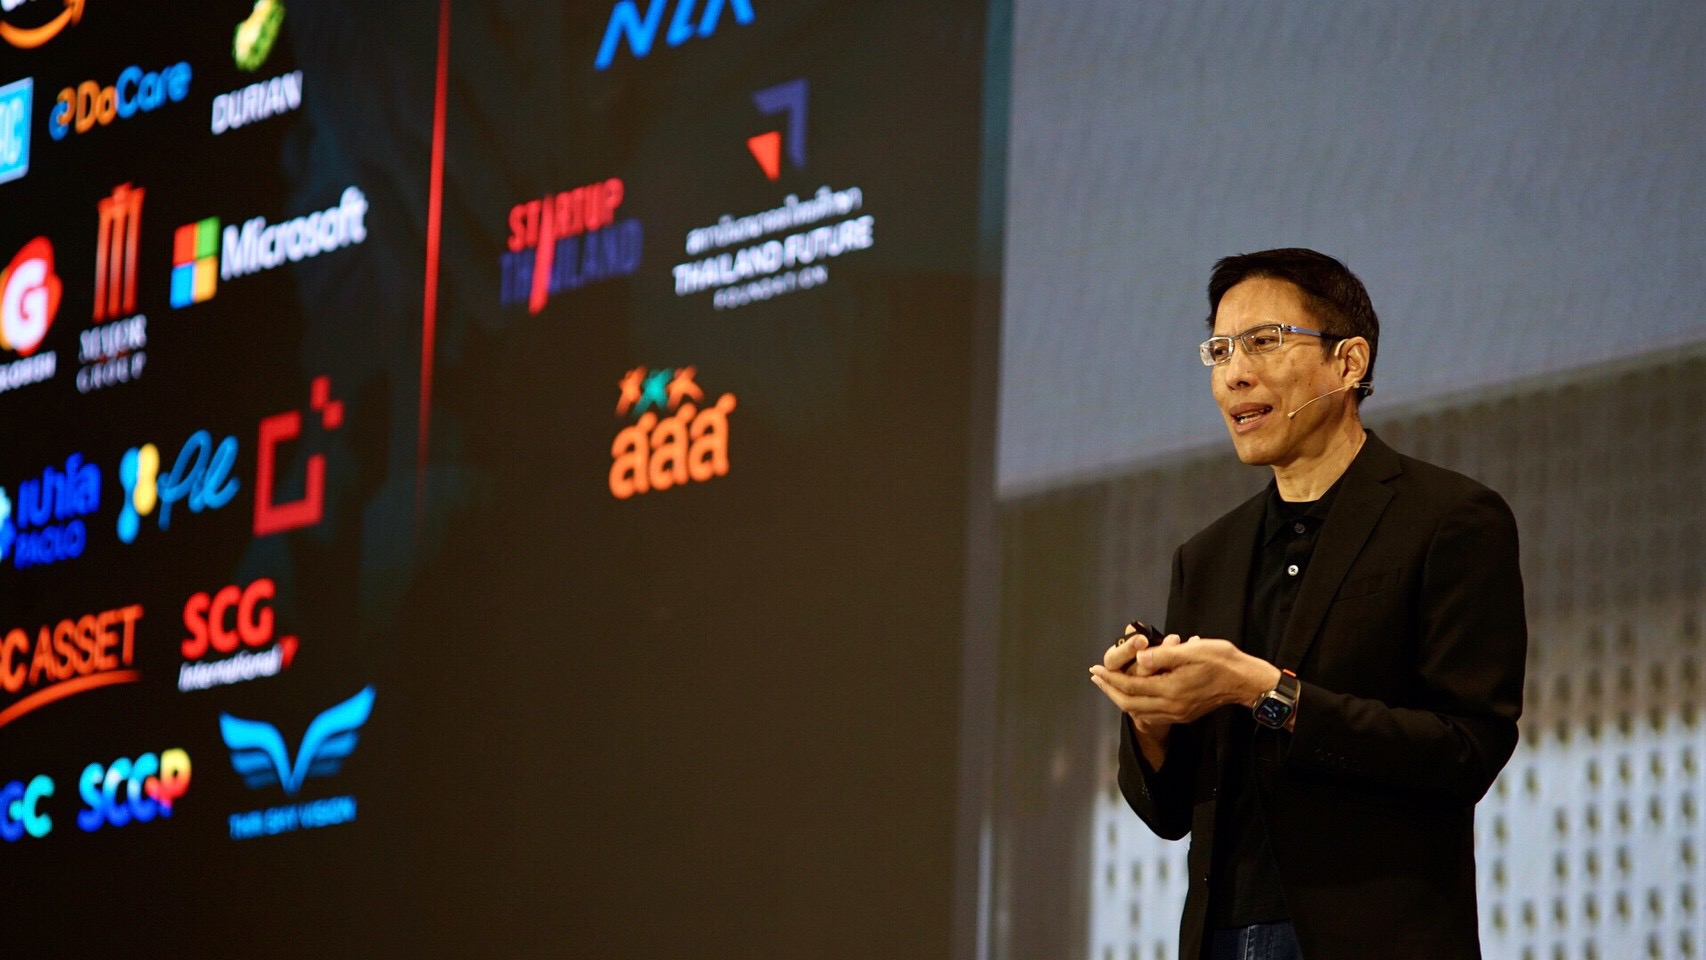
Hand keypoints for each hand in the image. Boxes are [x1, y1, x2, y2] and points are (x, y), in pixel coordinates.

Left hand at [1090, 636, 1278, 726]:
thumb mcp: (1194, 651)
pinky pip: (1152, 716)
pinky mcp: (1184, 715)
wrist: (1247, 682)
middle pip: (1130, 704)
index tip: (1095, 669)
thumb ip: (1164, 656)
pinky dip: (1136, 706)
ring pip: (1139, 713)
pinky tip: (1131, 696)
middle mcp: (1172, 707)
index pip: (1131, 687)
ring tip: (1108, 685)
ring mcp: (1178, 714)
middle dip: (1110, 691)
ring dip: (1120, 699)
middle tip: (1096, 678)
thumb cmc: (1222, 660)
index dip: (1110, 678)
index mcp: (1172, 689)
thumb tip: (1139, 659)